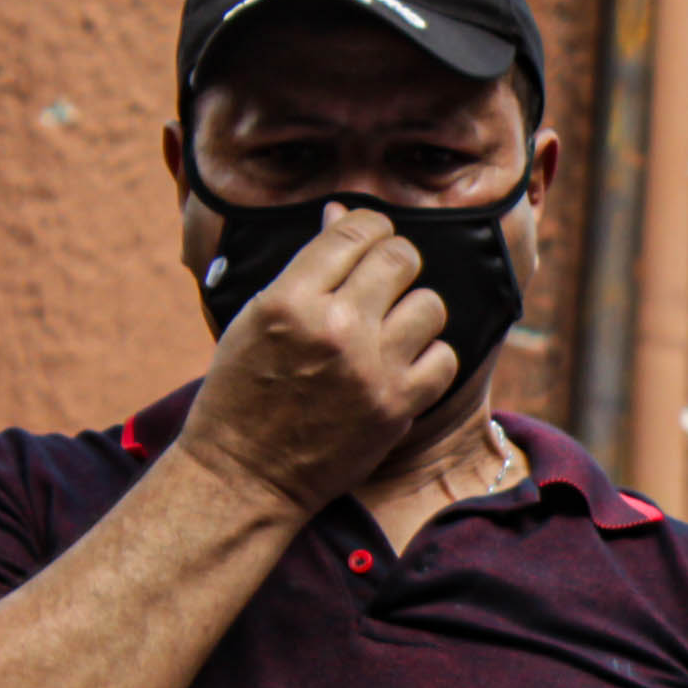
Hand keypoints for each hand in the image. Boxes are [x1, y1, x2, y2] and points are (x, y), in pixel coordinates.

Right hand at [178, 204, 455, 514]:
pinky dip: (430, 357)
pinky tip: (406, 362)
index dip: (371, 225)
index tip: (372, 236)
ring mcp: (372, 368)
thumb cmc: (243, 390)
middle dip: (397, 260)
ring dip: (416, 310)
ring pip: (431, 304)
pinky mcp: (398, 406)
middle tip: (387, 278)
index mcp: (290, 299)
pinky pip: (444, 358)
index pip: (354, 231)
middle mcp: (336, 327)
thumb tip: (342, 215)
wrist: (246, 473)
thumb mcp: (256, 318)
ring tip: (395, 325)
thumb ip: (305, 269)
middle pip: (401, 258)